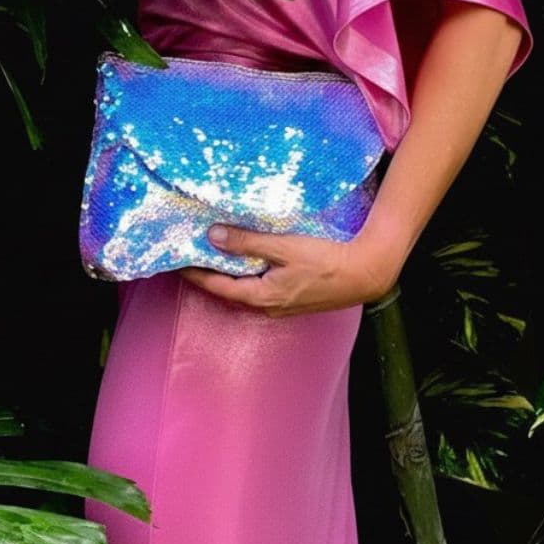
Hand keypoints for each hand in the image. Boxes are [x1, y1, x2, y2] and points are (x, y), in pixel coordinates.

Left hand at [178, 222, 401, 317]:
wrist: (366, 274)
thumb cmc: (327, 261)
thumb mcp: (284, 248)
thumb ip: (248, 243)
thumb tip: (213, 236)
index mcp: (261, 296)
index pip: (218, 286)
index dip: (195, 274)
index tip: (177, 262)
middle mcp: (268, 307)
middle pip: (230, 290)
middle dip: (210, 273)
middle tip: (191, 255)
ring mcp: (282, 306)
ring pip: (246, 289)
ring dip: (230, 273)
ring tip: (214, 255)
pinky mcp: (294, 299)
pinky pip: (262, 287)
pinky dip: (249, 274)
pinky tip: (249, 261)